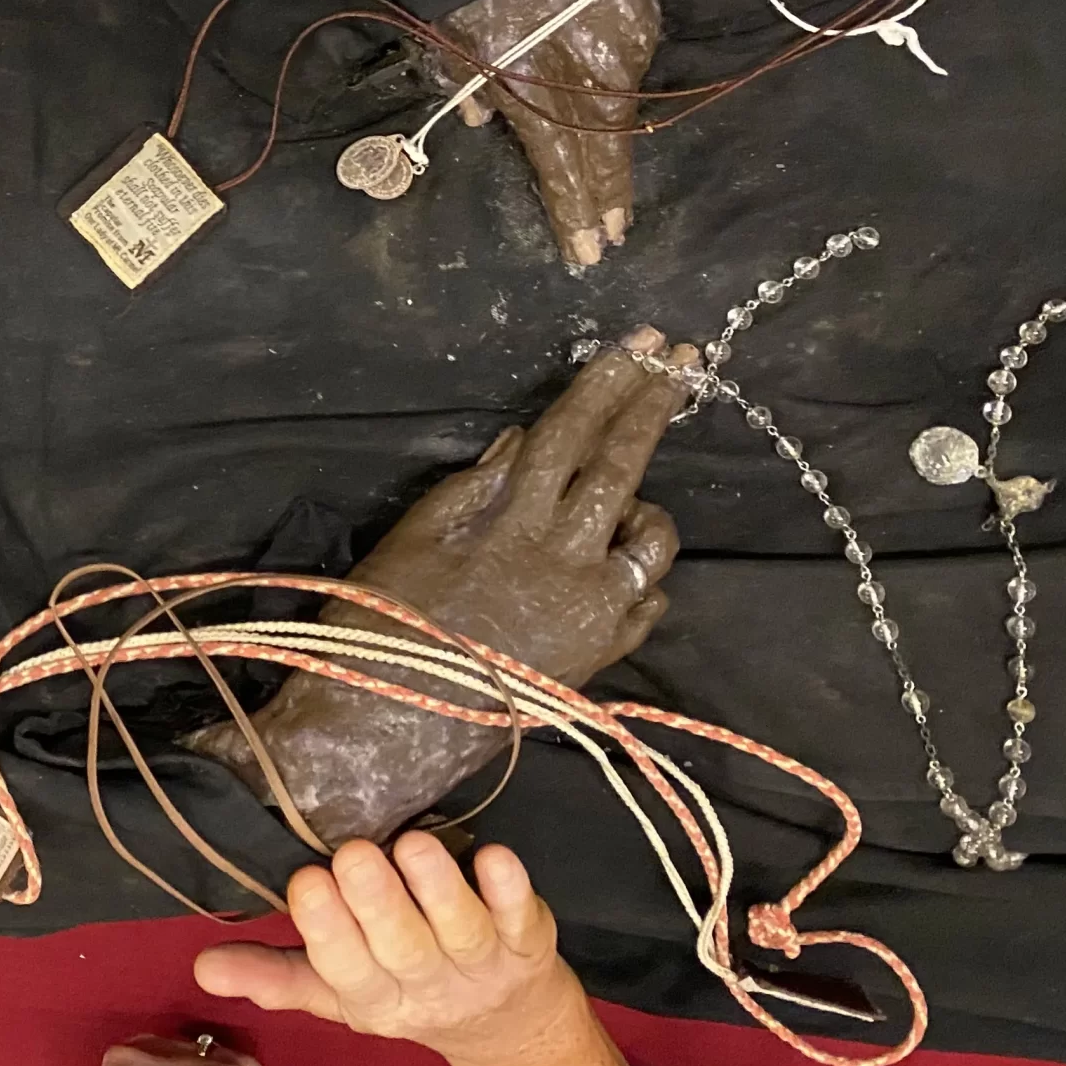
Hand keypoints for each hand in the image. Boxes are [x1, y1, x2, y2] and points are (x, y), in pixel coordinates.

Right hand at [185, 332, 687, 840]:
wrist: (387, 725)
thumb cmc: (380, 621)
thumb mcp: (414, 536)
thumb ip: (475, 486)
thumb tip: (523, 443)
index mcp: (512, 518)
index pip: (570, 433)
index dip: (607, 383)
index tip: (645, 341)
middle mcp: (566, 557)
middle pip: (623, 466)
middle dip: (653, 407)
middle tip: (684, 360)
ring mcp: (593, 609)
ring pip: (652, 537)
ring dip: (644, 506)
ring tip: (620, 505)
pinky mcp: (602, 654)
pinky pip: (646, 598)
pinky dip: (636, 574)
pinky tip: (609, 570)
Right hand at [193, 836, 665, 1065]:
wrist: (508, 1027)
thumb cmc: (405, 988)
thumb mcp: (339, 993)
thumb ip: (275, 976)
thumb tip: (202, 966)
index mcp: (373, 999)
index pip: (345, 971)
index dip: (328, 932)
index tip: (306, 884)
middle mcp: (427, 986)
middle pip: (402, 949)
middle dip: (377, 905)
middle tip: (353, 855)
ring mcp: (481, 965)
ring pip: (460, 931)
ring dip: (438, 890)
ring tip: (411, 844)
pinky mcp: (528, 941)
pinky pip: (522, 917)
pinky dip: (511, 891)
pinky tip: (494, 857)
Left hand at [436, 0, 660, 265]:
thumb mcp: (445, 36)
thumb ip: (468, 87)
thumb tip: (482, 123)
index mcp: (526, 84)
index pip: (561, 167)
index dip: (575, 212)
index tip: (588, 252)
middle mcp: (582, 74)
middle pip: (602, 154)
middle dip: (607, 201)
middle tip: (614, 237)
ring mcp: (618, 44)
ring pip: (623, 116)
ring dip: (618, 159)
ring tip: (620, 203)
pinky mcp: (640, 14)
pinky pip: (630, 65)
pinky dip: (618, 90)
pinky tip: (613, 117)